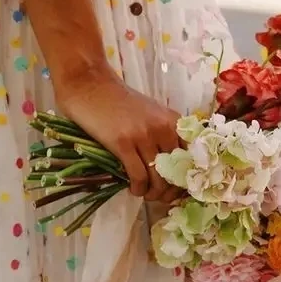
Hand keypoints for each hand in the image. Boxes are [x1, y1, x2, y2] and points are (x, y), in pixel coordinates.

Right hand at [54, 62, 182, 201]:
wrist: (89, 84)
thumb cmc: (118, 102)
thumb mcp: (150, 114)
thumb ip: (162, 134)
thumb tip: (171, 169)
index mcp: (173, 121)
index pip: (191, 158)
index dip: (186, 179)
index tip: (177, 190)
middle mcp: (163, 128)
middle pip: (176, 172)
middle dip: (169, 191)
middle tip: (159, 198)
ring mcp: (143, 135)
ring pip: (158, 177)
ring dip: (153, 193)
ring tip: (144, 194)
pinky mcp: (123, 142)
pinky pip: (138, 175)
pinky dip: (137, 188)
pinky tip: (133, 189)